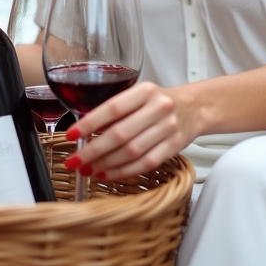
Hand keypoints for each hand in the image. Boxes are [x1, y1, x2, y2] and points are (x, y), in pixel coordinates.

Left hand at [64, 82, 199, 180]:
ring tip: (88, 169)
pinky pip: (145, 163)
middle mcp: (159, 108)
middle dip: (93, 150)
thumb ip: (117, 110)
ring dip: (106, 164)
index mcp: (145, 91)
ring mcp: (168, 128)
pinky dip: (123, 171)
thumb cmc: (159, 102)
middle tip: (75, 160)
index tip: (71, 135)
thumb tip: (85, 130)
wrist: (194, 108)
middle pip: (120, 134)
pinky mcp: (174, 147)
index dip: (89, 123)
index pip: (113, 108)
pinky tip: (108, 173)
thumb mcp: (139, 95)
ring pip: (132, 152)